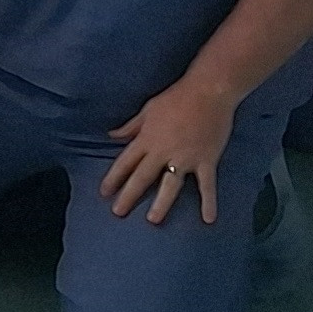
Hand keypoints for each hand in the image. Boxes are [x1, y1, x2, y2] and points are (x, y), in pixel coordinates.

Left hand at [102, 77, 236, 224]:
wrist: (208, 92)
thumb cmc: (176, 97)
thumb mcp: (148, 110)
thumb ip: (131, 127)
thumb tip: (111, 135)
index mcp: (147, 139)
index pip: (125, 162)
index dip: (113, 178)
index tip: (103, 192)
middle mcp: (163, 152)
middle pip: (142, 177)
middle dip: (129, 196)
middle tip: (118, 213)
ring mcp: (185, 158)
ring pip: (170, 185)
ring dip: (161, 204)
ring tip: (152, 220)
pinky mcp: (206, 161)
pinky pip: (206, 185)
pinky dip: (209, 202)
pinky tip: (208, 220)